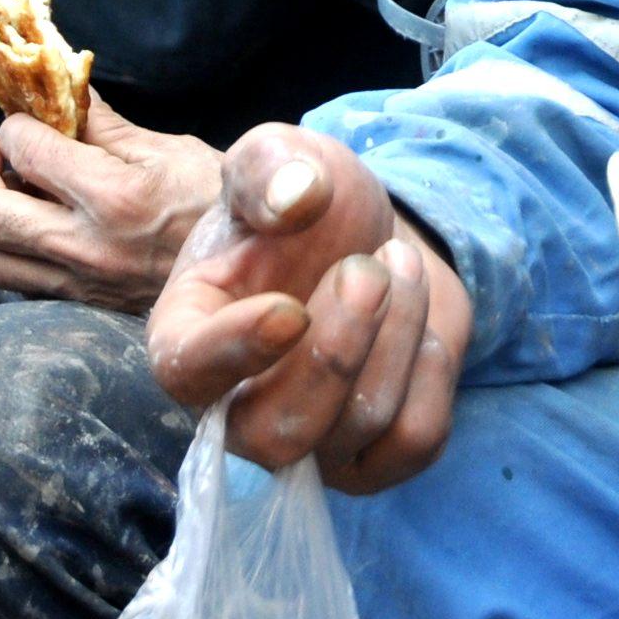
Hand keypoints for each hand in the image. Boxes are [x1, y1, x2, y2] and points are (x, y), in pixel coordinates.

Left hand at [0, 92, 225, 313]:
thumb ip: (105, 126)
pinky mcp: (83, 304)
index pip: (26, 151)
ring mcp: (82, 282)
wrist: (255, 274)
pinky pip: (18, 280)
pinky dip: (5, 247)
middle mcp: (87, 245)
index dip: (15, 127)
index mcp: (114, 197)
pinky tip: (23, 223)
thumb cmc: (217, 202)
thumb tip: (61, 92)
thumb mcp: (170, 149)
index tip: (25, 119)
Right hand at [147, 126, 466, 492]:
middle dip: (339, 351)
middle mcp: (235, 411)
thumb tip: (296, 196)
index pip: (188, 373)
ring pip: (359, 425)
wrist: (372, 241)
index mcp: (187, 337)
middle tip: (371, 269)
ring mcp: (308, 447)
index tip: (290, 308)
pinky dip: (431, 368)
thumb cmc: (307, 208)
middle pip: (278, 433)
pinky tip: (418, 325)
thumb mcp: (280, 158)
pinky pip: (415, 440)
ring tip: (399, 265)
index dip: (237, 351)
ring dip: (399, 331)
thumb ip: (272, 167)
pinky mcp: (374, 461)